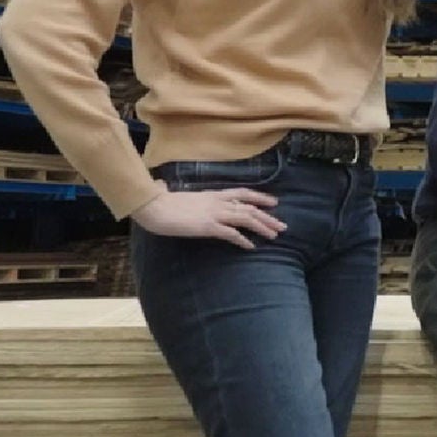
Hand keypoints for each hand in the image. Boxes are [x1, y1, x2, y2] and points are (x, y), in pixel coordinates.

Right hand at [131, 187, 282, 249]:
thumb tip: (175, 189)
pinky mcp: (208, 226)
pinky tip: (250, 247)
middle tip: (282, 226)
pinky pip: (231, 233)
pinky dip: (243, 240)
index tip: (274, 202)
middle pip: (249, 207)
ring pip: (246, 218)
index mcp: (213, 194)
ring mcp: (214, 213)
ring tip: (274, 236)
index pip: (243, 193)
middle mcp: (218, 202)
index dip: (260, 198)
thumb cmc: (162, 202)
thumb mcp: (183, 196)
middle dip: (268, 217)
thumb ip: (191, 196)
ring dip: (262, 227)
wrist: (153, 206)